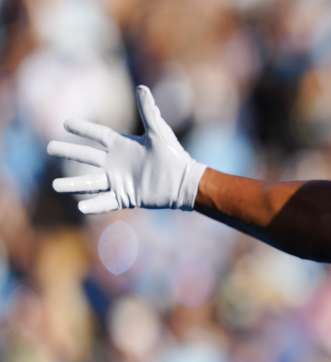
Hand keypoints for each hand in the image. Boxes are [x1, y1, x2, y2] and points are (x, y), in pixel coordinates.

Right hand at [47, 85, 205, 213]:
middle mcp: (116, 163)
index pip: (97, 135)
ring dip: (73, 184)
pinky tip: (80, 208)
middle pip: (86, 157)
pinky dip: (95, 206)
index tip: (65, 123)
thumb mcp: (159, 132)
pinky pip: (107, 202)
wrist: (184, 182)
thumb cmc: (173, 155)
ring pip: (91, 182)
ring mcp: (119, 181)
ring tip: (55, 186)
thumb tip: (142, 88)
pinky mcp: (126, 197)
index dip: (83, 129)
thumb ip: (148, 112)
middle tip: (48, 148)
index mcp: (122, 146)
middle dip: (68, 152)